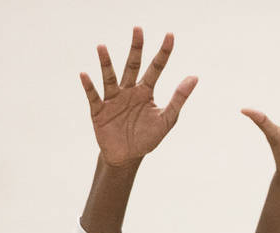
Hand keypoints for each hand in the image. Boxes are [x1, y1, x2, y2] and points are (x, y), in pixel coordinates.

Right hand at [79, 28, 196, 166]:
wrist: (128, 157)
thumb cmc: (147, 137)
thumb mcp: (167, 119)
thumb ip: (178, 98)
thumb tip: (194, 77)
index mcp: (145, 91)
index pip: (156, 68)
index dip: (163, 53)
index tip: (170, 35)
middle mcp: (129, 90)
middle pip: (132, 65)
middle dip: (136, 48)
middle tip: (138, 29)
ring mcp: (113, 99)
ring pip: (110, 77)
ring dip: (106, 63)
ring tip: (102, 47)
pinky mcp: (99, 111)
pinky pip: (93, 96)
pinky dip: (89, 86)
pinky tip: (85, 74)